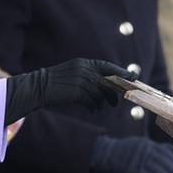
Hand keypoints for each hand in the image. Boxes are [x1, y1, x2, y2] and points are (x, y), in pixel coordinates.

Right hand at [5, 59, 133, 123]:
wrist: (39, 87)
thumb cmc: (57, 82)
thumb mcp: (73, 72)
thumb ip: (89, 75)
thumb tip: (108, 85)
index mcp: (84, 63)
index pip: (108, 66)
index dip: (121, 73)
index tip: (133, 77)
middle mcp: (84, 70)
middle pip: (107, 82)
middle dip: (114, 93)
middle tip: (116, 102)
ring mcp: (80, 80)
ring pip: (100, 94)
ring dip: (101, 103)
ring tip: (99, 107)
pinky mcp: (77, 92)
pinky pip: (92, 102)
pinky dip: (93, 107)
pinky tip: (91, 109)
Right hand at [91, 136, 172, 172]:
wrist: (110, 153)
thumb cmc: (128, 149)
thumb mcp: (143, 143)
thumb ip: (158, 146)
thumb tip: (172, 148)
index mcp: (149, 144)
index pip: (167, 155)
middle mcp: (146, 151)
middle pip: (165, 162)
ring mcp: (140, 160)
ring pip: (159, 170)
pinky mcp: (134, 170)